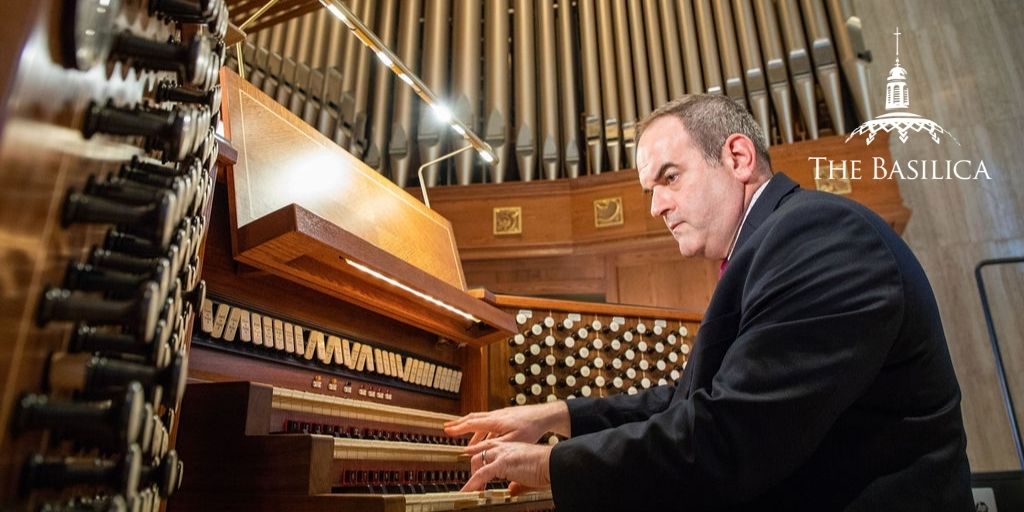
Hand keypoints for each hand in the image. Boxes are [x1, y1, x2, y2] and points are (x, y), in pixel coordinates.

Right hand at [443, 401, 569, 447]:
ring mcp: (501, 415)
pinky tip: (482, 436)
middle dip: (459, 424)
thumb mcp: (510, 441)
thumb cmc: (530, 428)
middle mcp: (495, 415)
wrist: (544, 416)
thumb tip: (471, 450)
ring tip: (461, 434)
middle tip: (447, 428)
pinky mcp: (506, 417)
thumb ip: (489, 446)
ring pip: (480, 420)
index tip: (447, 431)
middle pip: (472, 418)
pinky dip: (481, 428)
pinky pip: (489, 422)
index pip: (471, 424)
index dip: (458, 428)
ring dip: (469, 427)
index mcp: (494, 421)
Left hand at [461, 440, 551, 493]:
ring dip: (472, 475)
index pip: (490, 450)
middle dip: (474, 467)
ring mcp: (502, 454)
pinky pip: (481, 474)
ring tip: (468, 489)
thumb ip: (517, 482)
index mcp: (511, 448)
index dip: (482, 461)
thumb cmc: (546, 468)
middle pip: (480, 453)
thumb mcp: (527, 476)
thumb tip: (511, 490)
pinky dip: (472, 484)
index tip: (477, 471)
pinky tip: (467, 492)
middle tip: (473, 481)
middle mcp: (504, 447)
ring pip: (477, 460)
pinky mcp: (502, 463)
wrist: (554, 463)